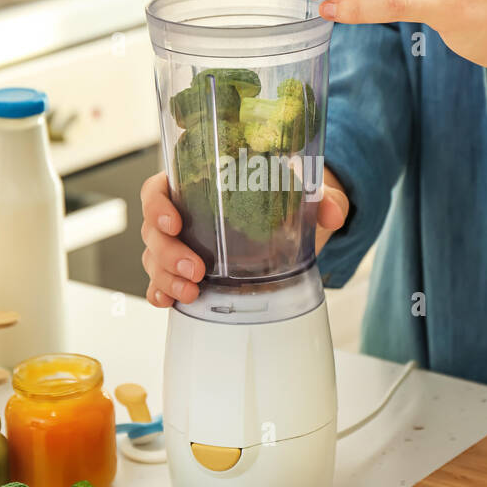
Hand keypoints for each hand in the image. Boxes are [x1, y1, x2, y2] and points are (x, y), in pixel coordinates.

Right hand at [140, 167, 348, 306]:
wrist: (293, 224)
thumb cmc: (286, 198)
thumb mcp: (306, 193)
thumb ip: (322, 199)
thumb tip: (332, 213)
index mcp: (198, 184)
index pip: (159, 188)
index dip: (157, 205)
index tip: (174, 222)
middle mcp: (183, 214)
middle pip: (153, 230)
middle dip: (168, 253)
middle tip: (197, 269)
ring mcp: (182, 244)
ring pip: (155, 259)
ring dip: (167, 277)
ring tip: (193, 291)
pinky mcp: (188, 271)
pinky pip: (162, 281)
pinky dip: (161, 292)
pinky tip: (169, 302)